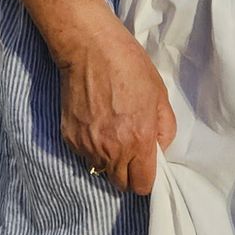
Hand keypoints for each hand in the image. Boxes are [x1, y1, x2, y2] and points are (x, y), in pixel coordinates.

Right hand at [55, 15, 176, 194]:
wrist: (89, 49)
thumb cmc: (129, 66)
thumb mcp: (160, 95)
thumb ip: (165, 129)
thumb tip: (159, 148)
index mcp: (139, 140)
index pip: (141, 185)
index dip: (146, 179)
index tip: (146, 167)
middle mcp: (112, 150)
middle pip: (120, 184)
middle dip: (127, 172)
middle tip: (129, 150)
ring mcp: (88, 145)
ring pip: (100, 169)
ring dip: (107, 159)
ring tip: (110, 132)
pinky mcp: (69, 138)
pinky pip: (84, 154)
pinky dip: (90, 146)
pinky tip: (94, 123)